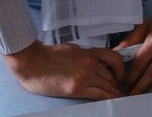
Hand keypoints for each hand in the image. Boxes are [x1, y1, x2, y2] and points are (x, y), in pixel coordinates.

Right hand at [4, 41, 123, 99]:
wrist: (32, 62)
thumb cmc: (47, 55)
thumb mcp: (71, 50)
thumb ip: (85, 56)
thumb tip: (94, 63)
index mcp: (88, 52)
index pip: (113, 59)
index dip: (120, 69)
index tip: (119, 75)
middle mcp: (89, 63)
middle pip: (111, 75)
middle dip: (116, 83)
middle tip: (120, 90)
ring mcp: (84, 76)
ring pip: (108, 86)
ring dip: (113, 92)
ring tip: (117, 97)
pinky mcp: (77, 89)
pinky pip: (99, 95)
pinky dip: (108, 98)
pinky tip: (112, 100)